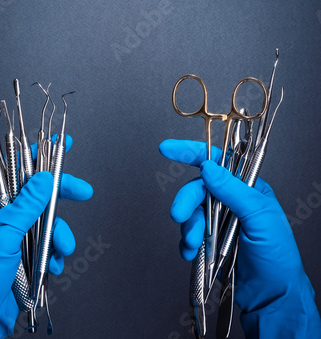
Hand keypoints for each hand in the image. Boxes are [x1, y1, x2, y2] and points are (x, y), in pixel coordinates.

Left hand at [0, 135, 92, 338]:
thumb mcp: (4, 232)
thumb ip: (27, 203)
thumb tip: (43, 178)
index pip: (13, 169)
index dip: (35, 155)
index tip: (57, 145)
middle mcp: (1, 215)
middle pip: (36, 193)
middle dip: (60, 195)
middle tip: (82, 191)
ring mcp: (14, 234)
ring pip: (47, 220)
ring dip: (58, 234)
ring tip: (60, 248)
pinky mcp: (25, 252)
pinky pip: (48, 242)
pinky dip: (54, 252)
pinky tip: (52, 263)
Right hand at [159, 139, 320, 337]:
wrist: (271, 298)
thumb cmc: (277, 257)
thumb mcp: (260, 217)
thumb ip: (234, 190)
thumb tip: (209, 167)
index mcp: (247, 188)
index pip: (218, 161)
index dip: (192, 152)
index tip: (169, 149)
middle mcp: (231, 201)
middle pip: (198, 189)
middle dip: (186, 202)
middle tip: (178, 215)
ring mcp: (219, 221)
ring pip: (192, 212)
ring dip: (188, 227)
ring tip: (193, 243)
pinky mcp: (209, 241)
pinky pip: (189, 234)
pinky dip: (186, 243)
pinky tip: (191, 252)